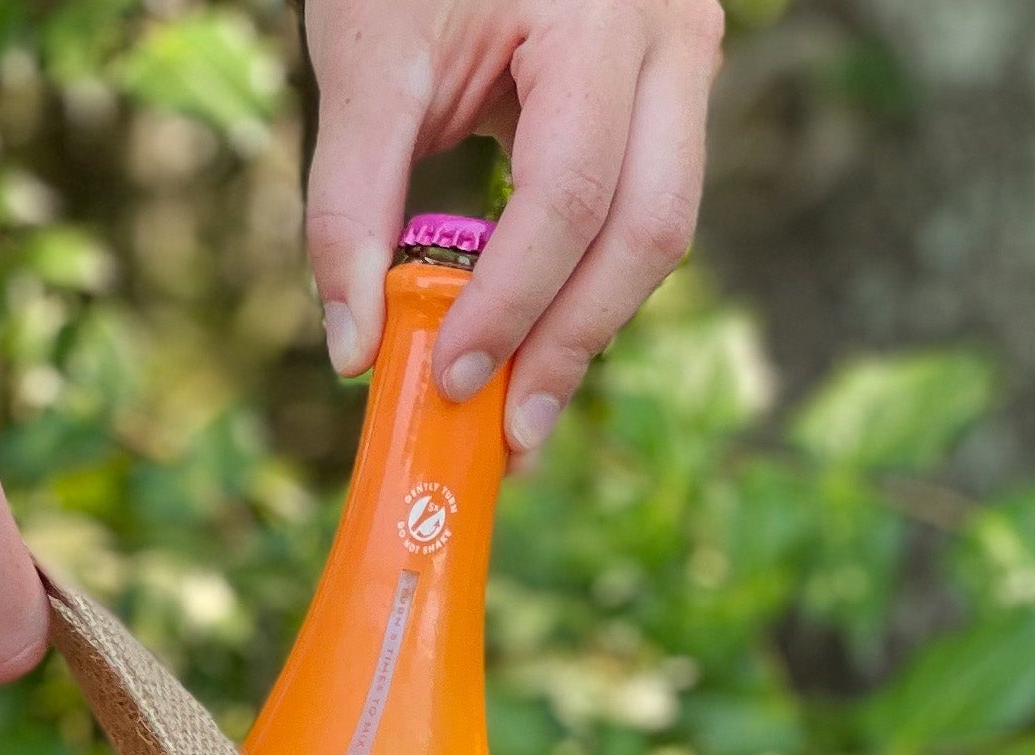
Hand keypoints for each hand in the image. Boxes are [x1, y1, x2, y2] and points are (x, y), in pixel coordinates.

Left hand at [304, 0, 724, 464]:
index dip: (513, 302)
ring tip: (518, 407)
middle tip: (505, 433)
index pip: (570, 192)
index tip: (452, 377)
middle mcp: (668, 37)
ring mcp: (683, 62)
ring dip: (588, 327)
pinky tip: (535, 337)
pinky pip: (643, 209)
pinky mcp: (669, 92)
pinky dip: (588, 282)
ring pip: (663, 231)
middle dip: (574, 343)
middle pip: (649, 229)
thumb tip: (351, 349)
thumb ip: (351, 200)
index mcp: (599, 16)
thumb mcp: (368, 54)